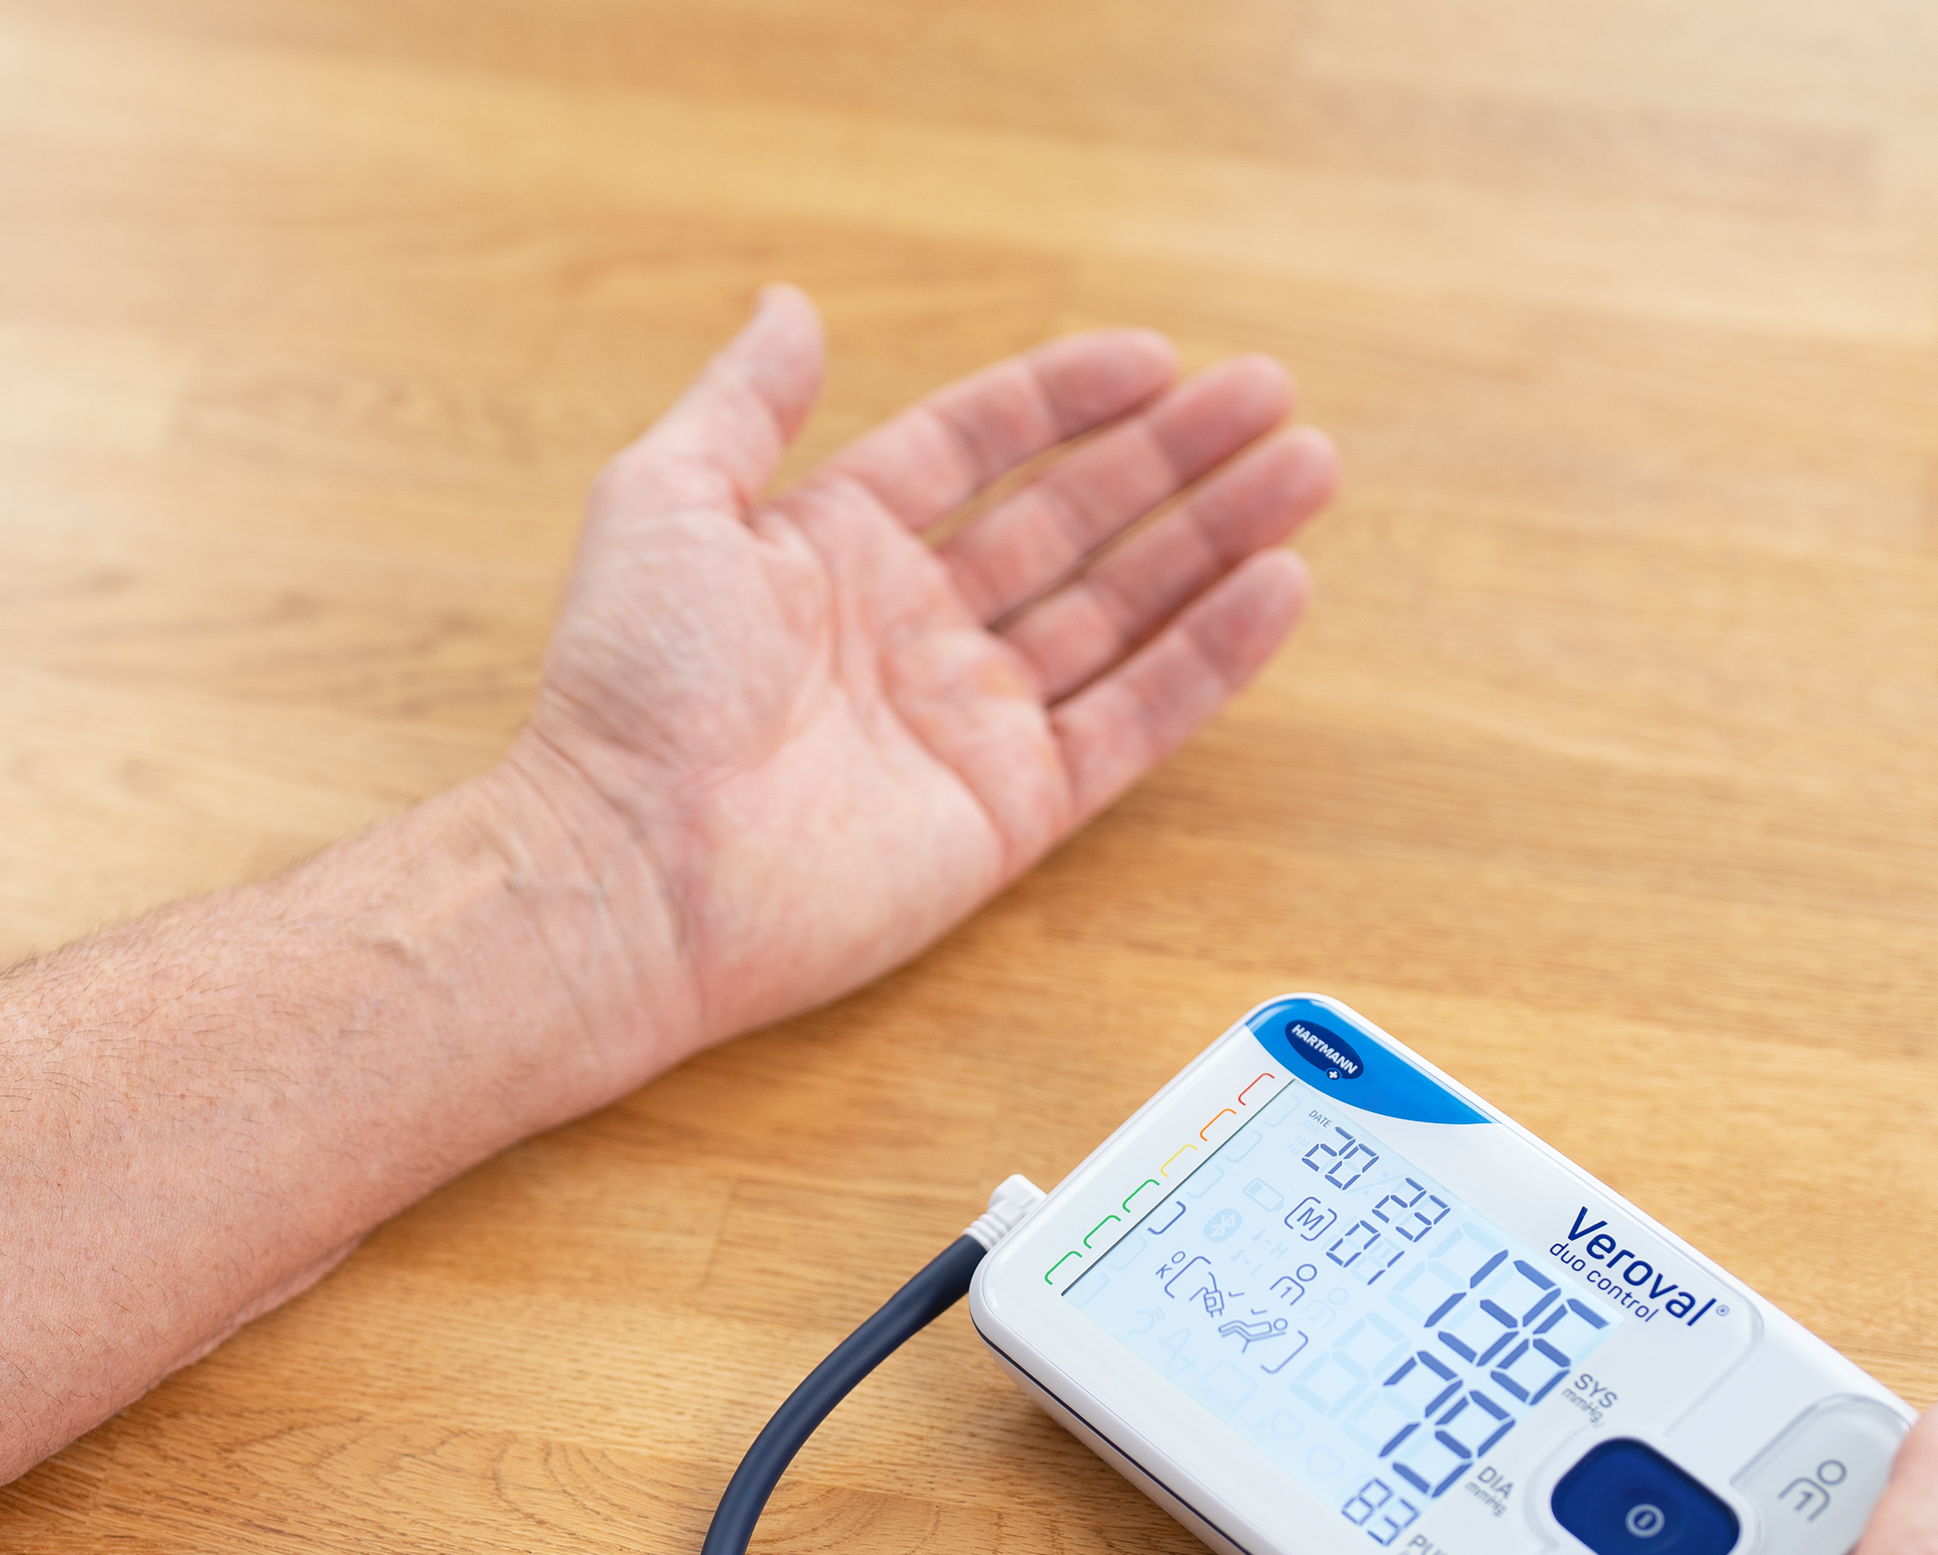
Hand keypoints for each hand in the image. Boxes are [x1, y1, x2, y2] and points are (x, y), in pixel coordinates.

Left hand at [505, 285, 1337, 1056]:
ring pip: (1123, 611)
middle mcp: (912, 629)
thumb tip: (791, 306)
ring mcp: (967, 720)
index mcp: (835, 548)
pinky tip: (1278, 587)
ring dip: (1216, 540)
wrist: (632, 865)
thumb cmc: (629, 690)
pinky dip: (1208, 659)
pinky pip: (1132, 721)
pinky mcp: (1008, 810)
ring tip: (1308, 468)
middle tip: (1272, 399)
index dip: (1066, 400)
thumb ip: (743, 404)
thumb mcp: (665, 500)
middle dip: (1176, 459)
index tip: (1155, 357)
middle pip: (1075, 522)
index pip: (978, 449)